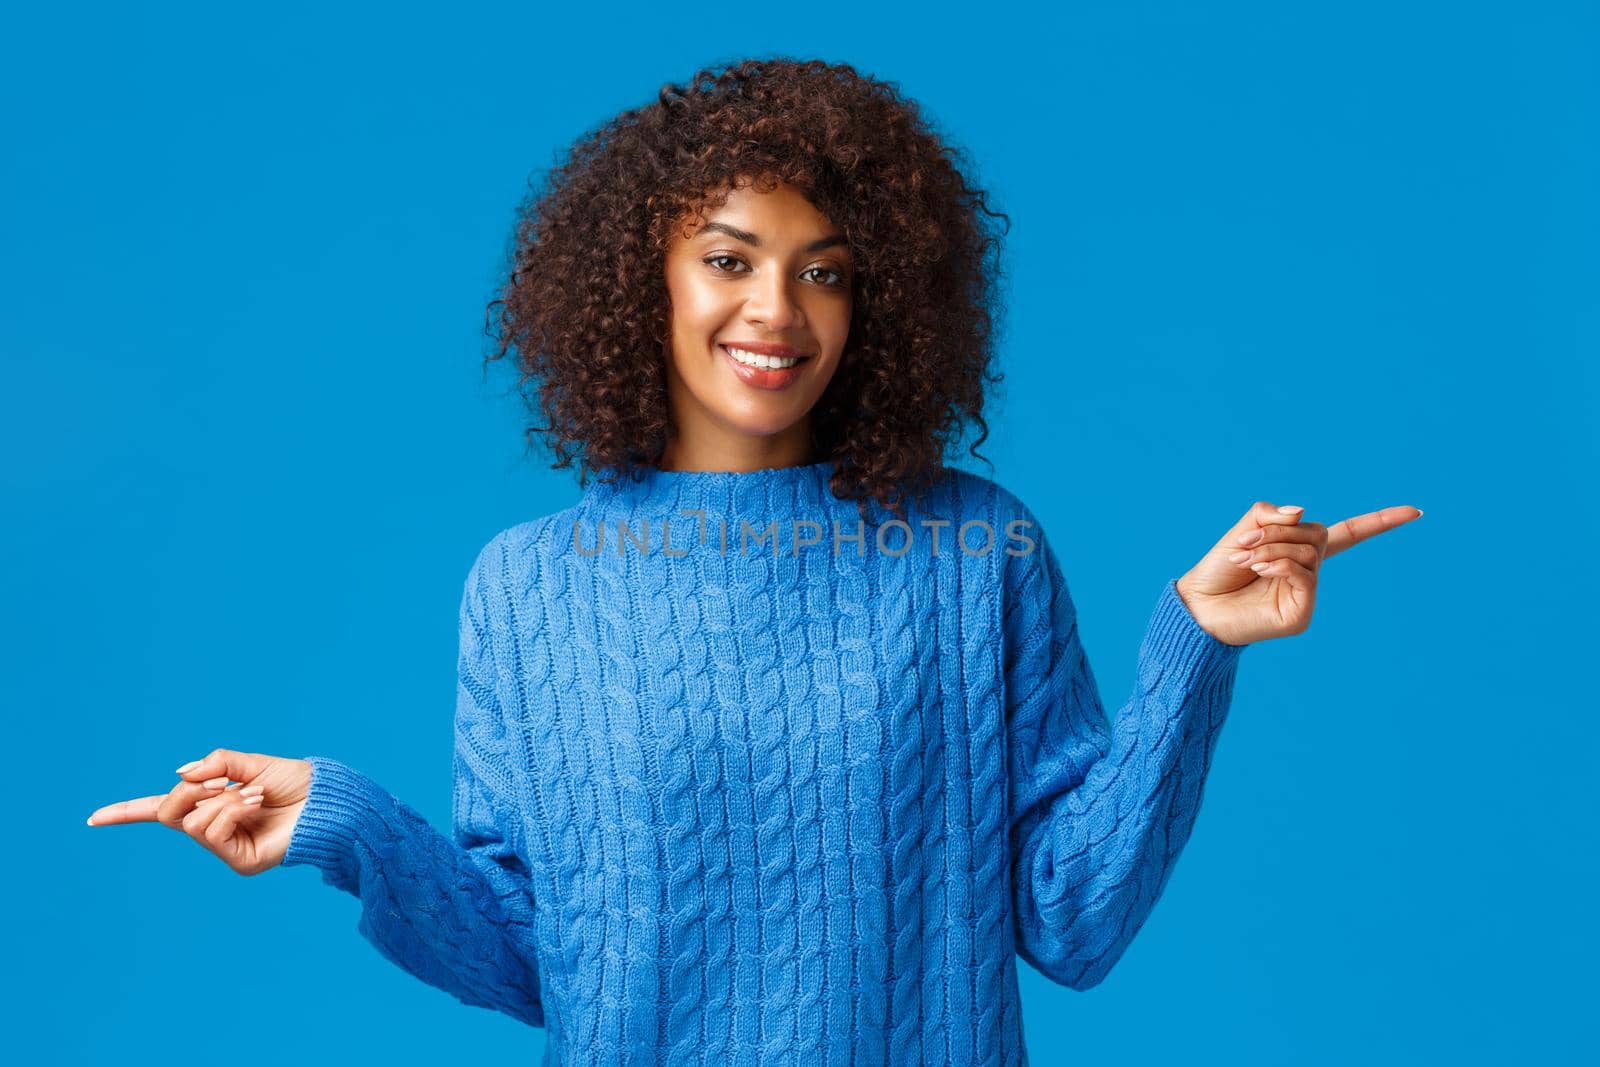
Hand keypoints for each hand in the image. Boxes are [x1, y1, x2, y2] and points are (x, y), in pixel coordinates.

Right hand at [86, 748, 312, 875]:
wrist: (327, 801)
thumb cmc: (296, 783)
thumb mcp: (251, 763)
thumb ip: (215, 764)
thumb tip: (180, 773)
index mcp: (211, 804)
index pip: (160, 810)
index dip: (126, 813)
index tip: (92, 819)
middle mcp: (213, 827)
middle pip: (168, 811)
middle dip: (188, 790)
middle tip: (219, 782)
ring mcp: (225, 847)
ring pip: (191, 820)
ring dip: (220, 798)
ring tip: (253, 795)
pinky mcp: (238, 861)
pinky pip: (211, 831)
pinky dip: (230, 810)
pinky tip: (254, 804)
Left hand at [1175, 500, 1421, 645]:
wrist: (1197, 606)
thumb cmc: (1219, 570)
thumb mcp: (1243, 532)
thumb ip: (1272, 516)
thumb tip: (1304, 511)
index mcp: (1300, 552)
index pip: (1348, 534)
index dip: (1380, 522)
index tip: (1415, 512)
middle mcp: (1309, 573)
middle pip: (1316, 533)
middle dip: (1280, 531)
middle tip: (1245, 543)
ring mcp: (1308, 594)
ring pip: (1308, 552)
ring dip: (1272, 547)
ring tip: (1245, 558)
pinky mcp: (1301, 613)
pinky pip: (1304, 574)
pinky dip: (1280, 564)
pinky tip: (1259, 569)